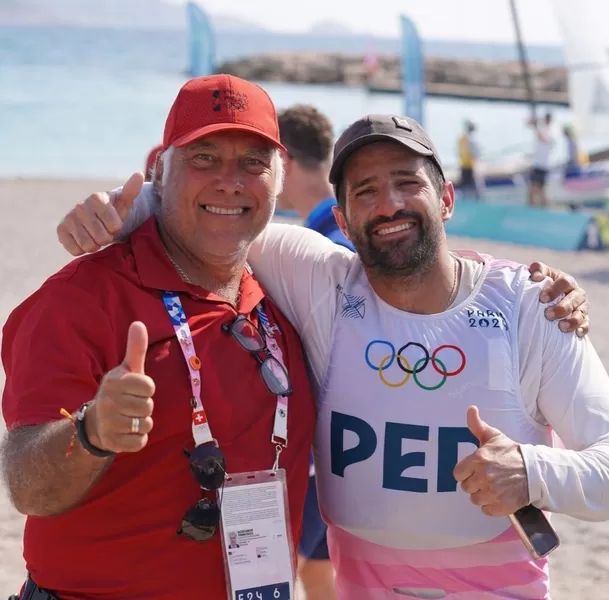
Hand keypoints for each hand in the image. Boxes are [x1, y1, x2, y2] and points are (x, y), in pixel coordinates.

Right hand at [57, 172, 143, 255]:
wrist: (94, 219)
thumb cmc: (113, 212)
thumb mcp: (124, 202)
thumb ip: (132, 190)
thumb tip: (140, 174)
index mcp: (97, 198)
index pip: (114, 226)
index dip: (116, 229)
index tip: (113, 223)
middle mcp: (80, 206)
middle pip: (102, 237)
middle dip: (106, 238)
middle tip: (104, 231)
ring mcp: (69, 218)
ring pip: (89, 245)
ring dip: (95, 245)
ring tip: (95, 235)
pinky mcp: (61, 230)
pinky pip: (75, 250)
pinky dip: (82, 249)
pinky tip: (83, 239)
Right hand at [86, 321, 154, 452]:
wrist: (96, 422)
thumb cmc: (119, 391)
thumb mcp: (127, 369)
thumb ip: (135, 348)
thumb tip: (138, 323)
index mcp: (114, 381)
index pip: (149, 386)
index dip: (147, 389)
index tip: (136, 389)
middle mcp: (108, 402)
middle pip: (148, 406)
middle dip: (145, 406)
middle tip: (131, 405)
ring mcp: (109, 423)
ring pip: (146, 424)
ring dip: (143, 422)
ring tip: (129, 417)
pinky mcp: (113, 443)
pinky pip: (140, 442)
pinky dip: (138, 438)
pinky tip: (126, 432)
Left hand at [453, 406, 528, 516]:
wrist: (535, 471)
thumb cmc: (511, 453)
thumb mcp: (493, 436)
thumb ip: (477, 425)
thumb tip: (471, 409)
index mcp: (478, 459)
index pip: (458, 473)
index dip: (466, 472)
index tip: (475, 470)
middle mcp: (483, 477)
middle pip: (466, 487)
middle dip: (474, 483)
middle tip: (487, 478)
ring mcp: (492, 492)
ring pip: (475, 499)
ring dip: (483, 495)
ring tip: (494, 487)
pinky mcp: (502, 506)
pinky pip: (486, 510)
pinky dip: (492, 506)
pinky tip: (499, 496)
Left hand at [528, 261, 588, 336]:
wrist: (549, 299)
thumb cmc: (544, 286)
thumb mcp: (541, 275)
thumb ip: (538, 269)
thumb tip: (535, 275)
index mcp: (566, 281)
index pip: (564, 283)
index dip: (554, 290)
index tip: (542, 299)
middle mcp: (577, 293)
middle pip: (574, 299)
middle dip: (562, 308)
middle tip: (547, 314)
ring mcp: (581, 307)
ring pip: (581, 313)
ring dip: (572, 321)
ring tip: (561, 327)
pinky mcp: (583, 319)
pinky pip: (586, 324)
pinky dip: (582, 329)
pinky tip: (576, 334)